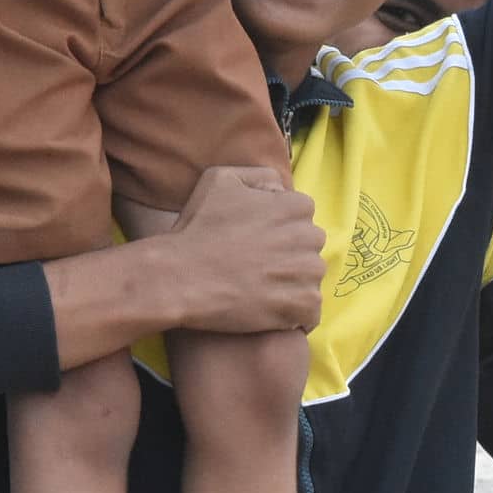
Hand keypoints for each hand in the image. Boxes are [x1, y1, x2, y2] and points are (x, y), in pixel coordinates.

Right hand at [164, 165, 324, 334]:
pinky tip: (268, 312)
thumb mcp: (221, 179)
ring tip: (260, 290)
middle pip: (310, 248)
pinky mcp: (300, 305)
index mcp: (295, 206)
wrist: (181, 277)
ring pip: (311, 279)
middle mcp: (308, 237)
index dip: (278, 229)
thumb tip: (280, 189)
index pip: (302, 217)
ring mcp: (306, 273)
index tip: (257, 242)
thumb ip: (259, 177)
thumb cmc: (197, 229)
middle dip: (290, 256)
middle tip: (257, 267)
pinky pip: (311, 312)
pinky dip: (295, 316)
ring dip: (292, 286)